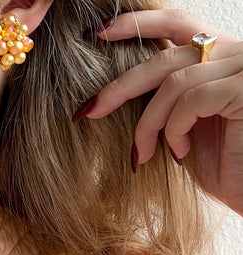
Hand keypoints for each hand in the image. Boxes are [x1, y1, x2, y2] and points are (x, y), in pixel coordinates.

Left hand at [80, 9, 242, 215]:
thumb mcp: (188, 127)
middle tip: (91, 110)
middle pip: (167, 57)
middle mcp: (236, 54)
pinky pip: (191, 100)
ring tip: (142, 154)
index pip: (179, 24)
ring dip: (147, 124)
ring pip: (173, 83)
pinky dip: (174, 130)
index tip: (101, 33)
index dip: (139, 24)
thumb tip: (119, 94)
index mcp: (221, 59)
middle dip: (121, 86)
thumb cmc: (224, 165)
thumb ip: (167, 101)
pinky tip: (179, 154)